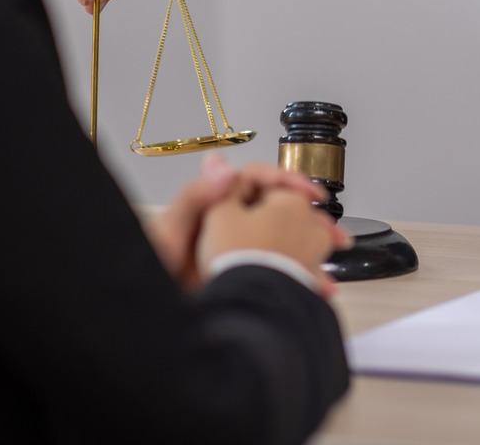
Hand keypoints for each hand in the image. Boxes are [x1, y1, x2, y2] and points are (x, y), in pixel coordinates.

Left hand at [146, 155, 330, 289]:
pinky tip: (312, 286)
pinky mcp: (243, 271)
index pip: (261, 180)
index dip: (289, 183)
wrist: (145, 308)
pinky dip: (298, 274)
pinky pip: (278, 267)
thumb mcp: (168, 233)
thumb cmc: (148, 268)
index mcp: (216, 202)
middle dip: (311, 219)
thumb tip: (223, 170)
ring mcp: (238, 247)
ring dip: (311, 249)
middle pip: (280, 209)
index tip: (311, 195)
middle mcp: (230, 222)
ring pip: (284, 240)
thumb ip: (195, 199)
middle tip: (333, 231)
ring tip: (330, 261)